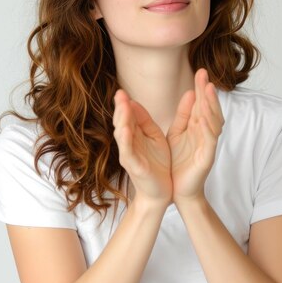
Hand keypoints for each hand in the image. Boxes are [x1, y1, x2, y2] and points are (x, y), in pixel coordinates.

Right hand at [113, 89, 171, 205]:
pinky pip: (128, 152)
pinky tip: (126, 131)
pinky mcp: (135, 167)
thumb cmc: (157, 163)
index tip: (121, 91)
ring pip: (122, 136)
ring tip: (123, 108)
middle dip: (120, 109)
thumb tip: (134, 102)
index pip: (126, 116)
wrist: (162, 191)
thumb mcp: (153, 136)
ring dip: (122, 121)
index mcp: (134, 135)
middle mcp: (128, 144)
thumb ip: (145, 120)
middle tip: (120, 94)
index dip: (123, 104)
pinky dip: (126, 141)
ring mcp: (130, 155)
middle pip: (121, 123)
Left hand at [167, 69, 223, 201]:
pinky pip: (210, 142)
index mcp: (198, 127)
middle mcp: (206, 134)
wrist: (177, 189)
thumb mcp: (178, 133)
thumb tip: (190, 93)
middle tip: (205, 75)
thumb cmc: (178, 162)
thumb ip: (184, 114)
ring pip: (213, 122)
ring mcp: (208, 146)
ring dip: (211, 106)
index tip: (200, 72)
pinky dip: (208, 129)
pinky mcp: (206, 158)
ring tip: (208, 90)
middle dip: (208, 93)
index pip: (202, 104)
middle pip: (210, 110)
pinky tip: (204, 118)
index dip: (202, 88)